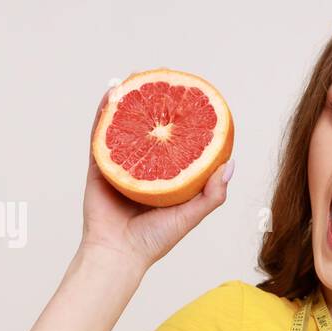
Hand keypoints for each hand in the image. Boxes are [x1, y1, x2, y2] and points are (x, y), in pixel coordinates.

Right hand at [79, 87, 233, 271]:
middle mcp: (143, 168)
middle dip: (155, 104)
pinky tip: (112, 93)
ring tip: (137, 77)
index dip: (184, 122)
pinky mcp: (100, 166)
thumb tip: (231, 163)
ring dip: (129, 100)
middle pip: (149, 129)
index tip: (194, 101)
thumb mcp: (191, 216)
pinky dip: (105, 113)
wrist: (118, 254)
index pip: (177, 144)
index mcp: (165, 178)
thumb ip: (212, 194)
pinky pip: (101, 134)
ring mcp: (120, 164)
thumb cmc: (154, 241)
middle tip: (165, 79)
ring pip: (125, 126)